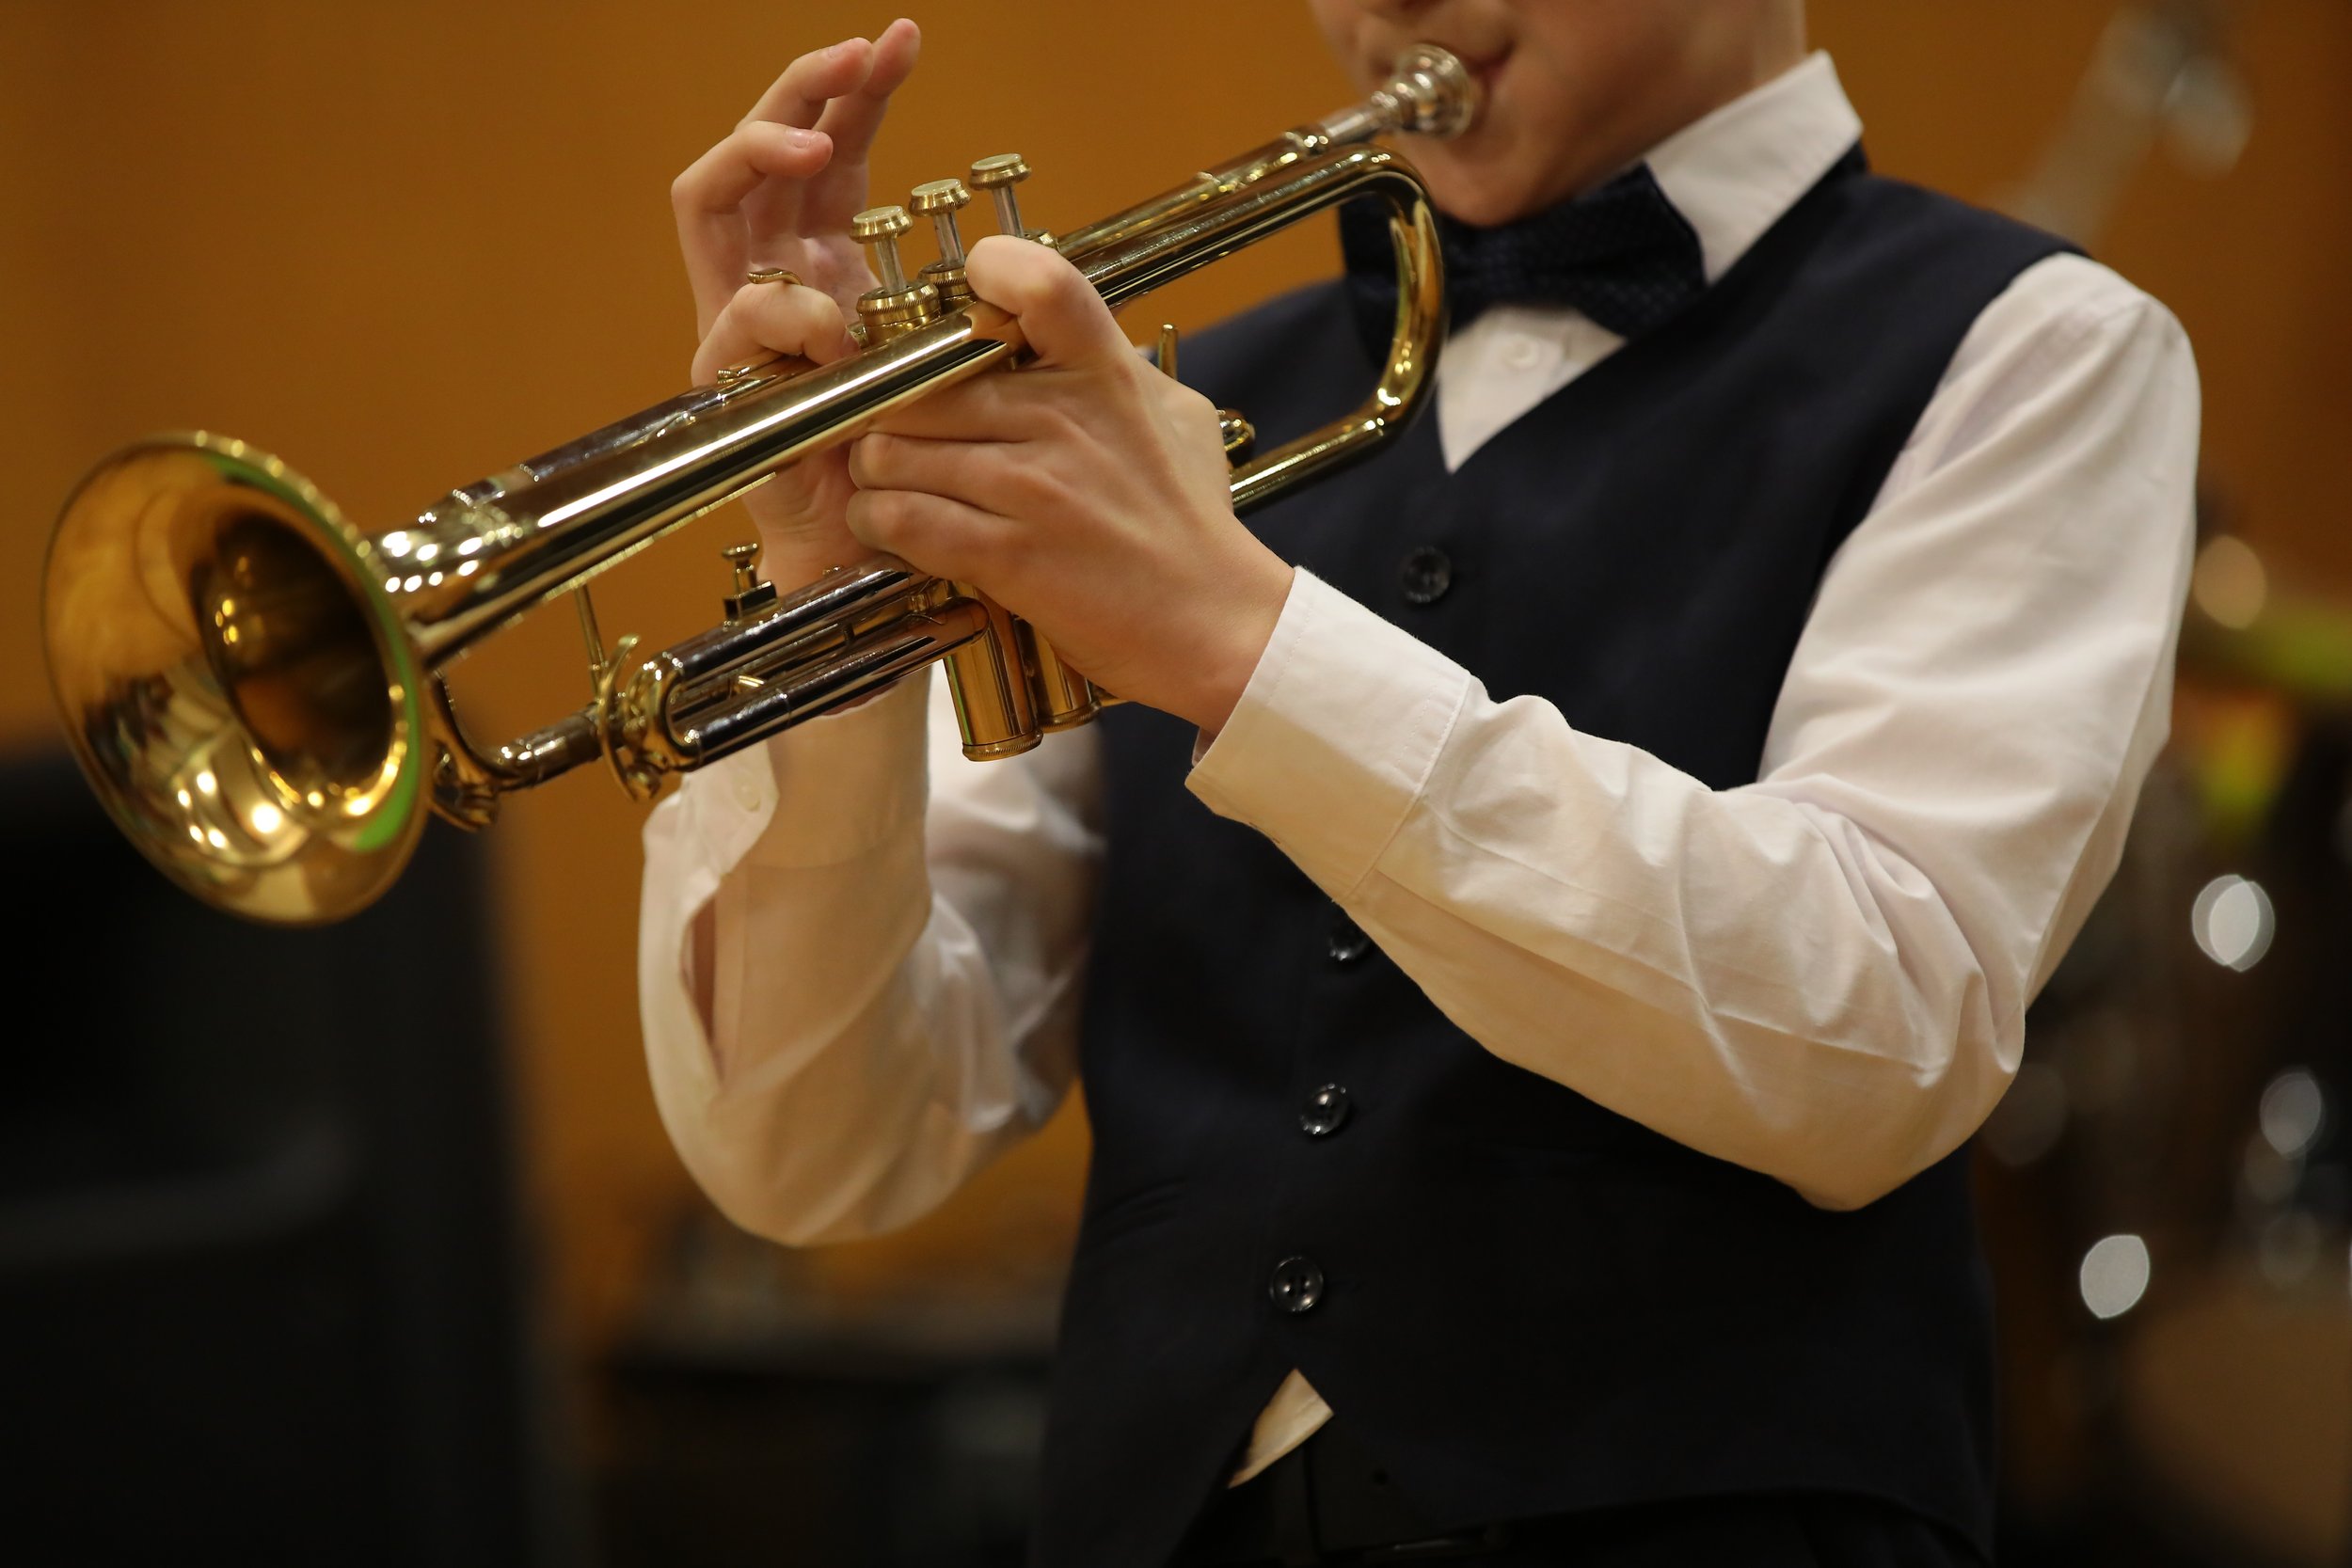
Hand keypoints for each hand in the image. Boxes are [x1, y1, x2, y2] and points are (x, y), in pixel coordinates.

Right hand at [670, 19, 919, 584]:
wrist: (876, 552)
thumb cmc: (916, 458)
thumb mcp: (949, 353)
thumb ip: (961, 295)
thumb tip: (1012, 243)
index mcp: (827, 257)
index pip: (830, 149)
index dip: (858, 91)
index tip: (903, 42)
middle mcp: (774, 274)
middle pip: (758, 150)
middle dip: (800, 90)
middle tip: (856, 55)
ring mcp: (740, 320)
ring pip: (710, 200)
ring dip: (760, 158)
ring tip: (815, 144)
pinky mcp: (726, 380)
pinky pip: (732, 316)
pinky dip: (782, 306)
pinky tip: (832, 316)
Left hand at [845, 236, 1295, 733]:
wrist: (1215, 625)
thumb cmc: (1194, 524)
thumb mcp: (1177, 418)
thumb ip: (1118, 368)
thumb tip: (1065, 335)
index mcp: (1105, 372)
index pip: (1037, 283)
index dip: (987, 276)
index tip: (967, 313)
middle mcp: (1063, 418)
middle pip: (921, 382)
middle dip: (891, 409)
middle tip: (894, 431)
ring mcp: (1033, 487)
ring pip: (895, 450)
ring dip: (878, 472)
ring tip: (891, 485)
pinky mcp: (1007, 554)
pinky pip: (902, 518)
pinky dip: (882, 523)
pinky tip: (893, 529)